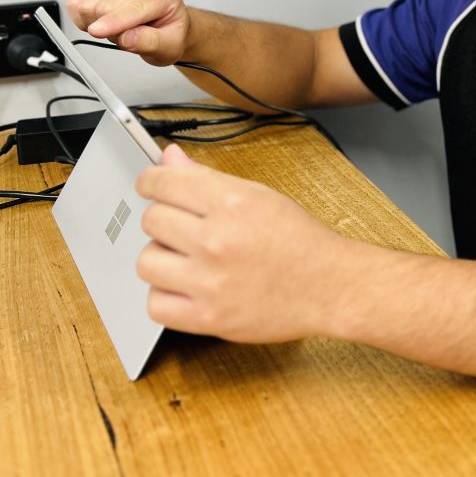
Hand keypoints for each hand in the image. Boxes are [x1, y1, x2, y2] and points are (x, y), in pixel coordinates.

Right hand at [67, 0, 191, 65]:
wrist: (167, 23)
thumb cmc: (169, 33)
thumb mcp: (168, 47)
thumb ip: (148, 42)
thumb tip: (126, 37)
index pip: (132, 7)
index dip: (112, 22)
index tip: (97, 31)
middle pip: (105, 6)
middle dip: (108, 30)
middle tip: (124, 36)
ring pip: (88, 3)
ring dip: (95, 23)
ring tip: (116, 28)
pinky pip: (78, 0)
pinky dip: (83, 16)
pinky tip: (102, 21)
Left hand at [134, 144, 353, 342]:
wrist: (329, 285)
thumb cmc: (299, 241)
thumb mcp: (258, 195)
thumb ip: (208, 177)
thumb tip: (170, 159)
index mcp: (231, 202)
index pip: (163, 183)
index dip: (151, 182)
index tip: (150, 186)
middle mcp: (217, 240)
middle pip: (152, 220)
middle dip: (164, 220)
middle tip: (183, 227)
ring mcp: (210, 281)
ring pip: (146, 262)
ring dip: (162, 258)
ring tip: (185, 259)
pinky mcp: (207, 317)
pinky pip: (155, 305)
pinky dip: (165, 296)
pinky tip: (184, 287)